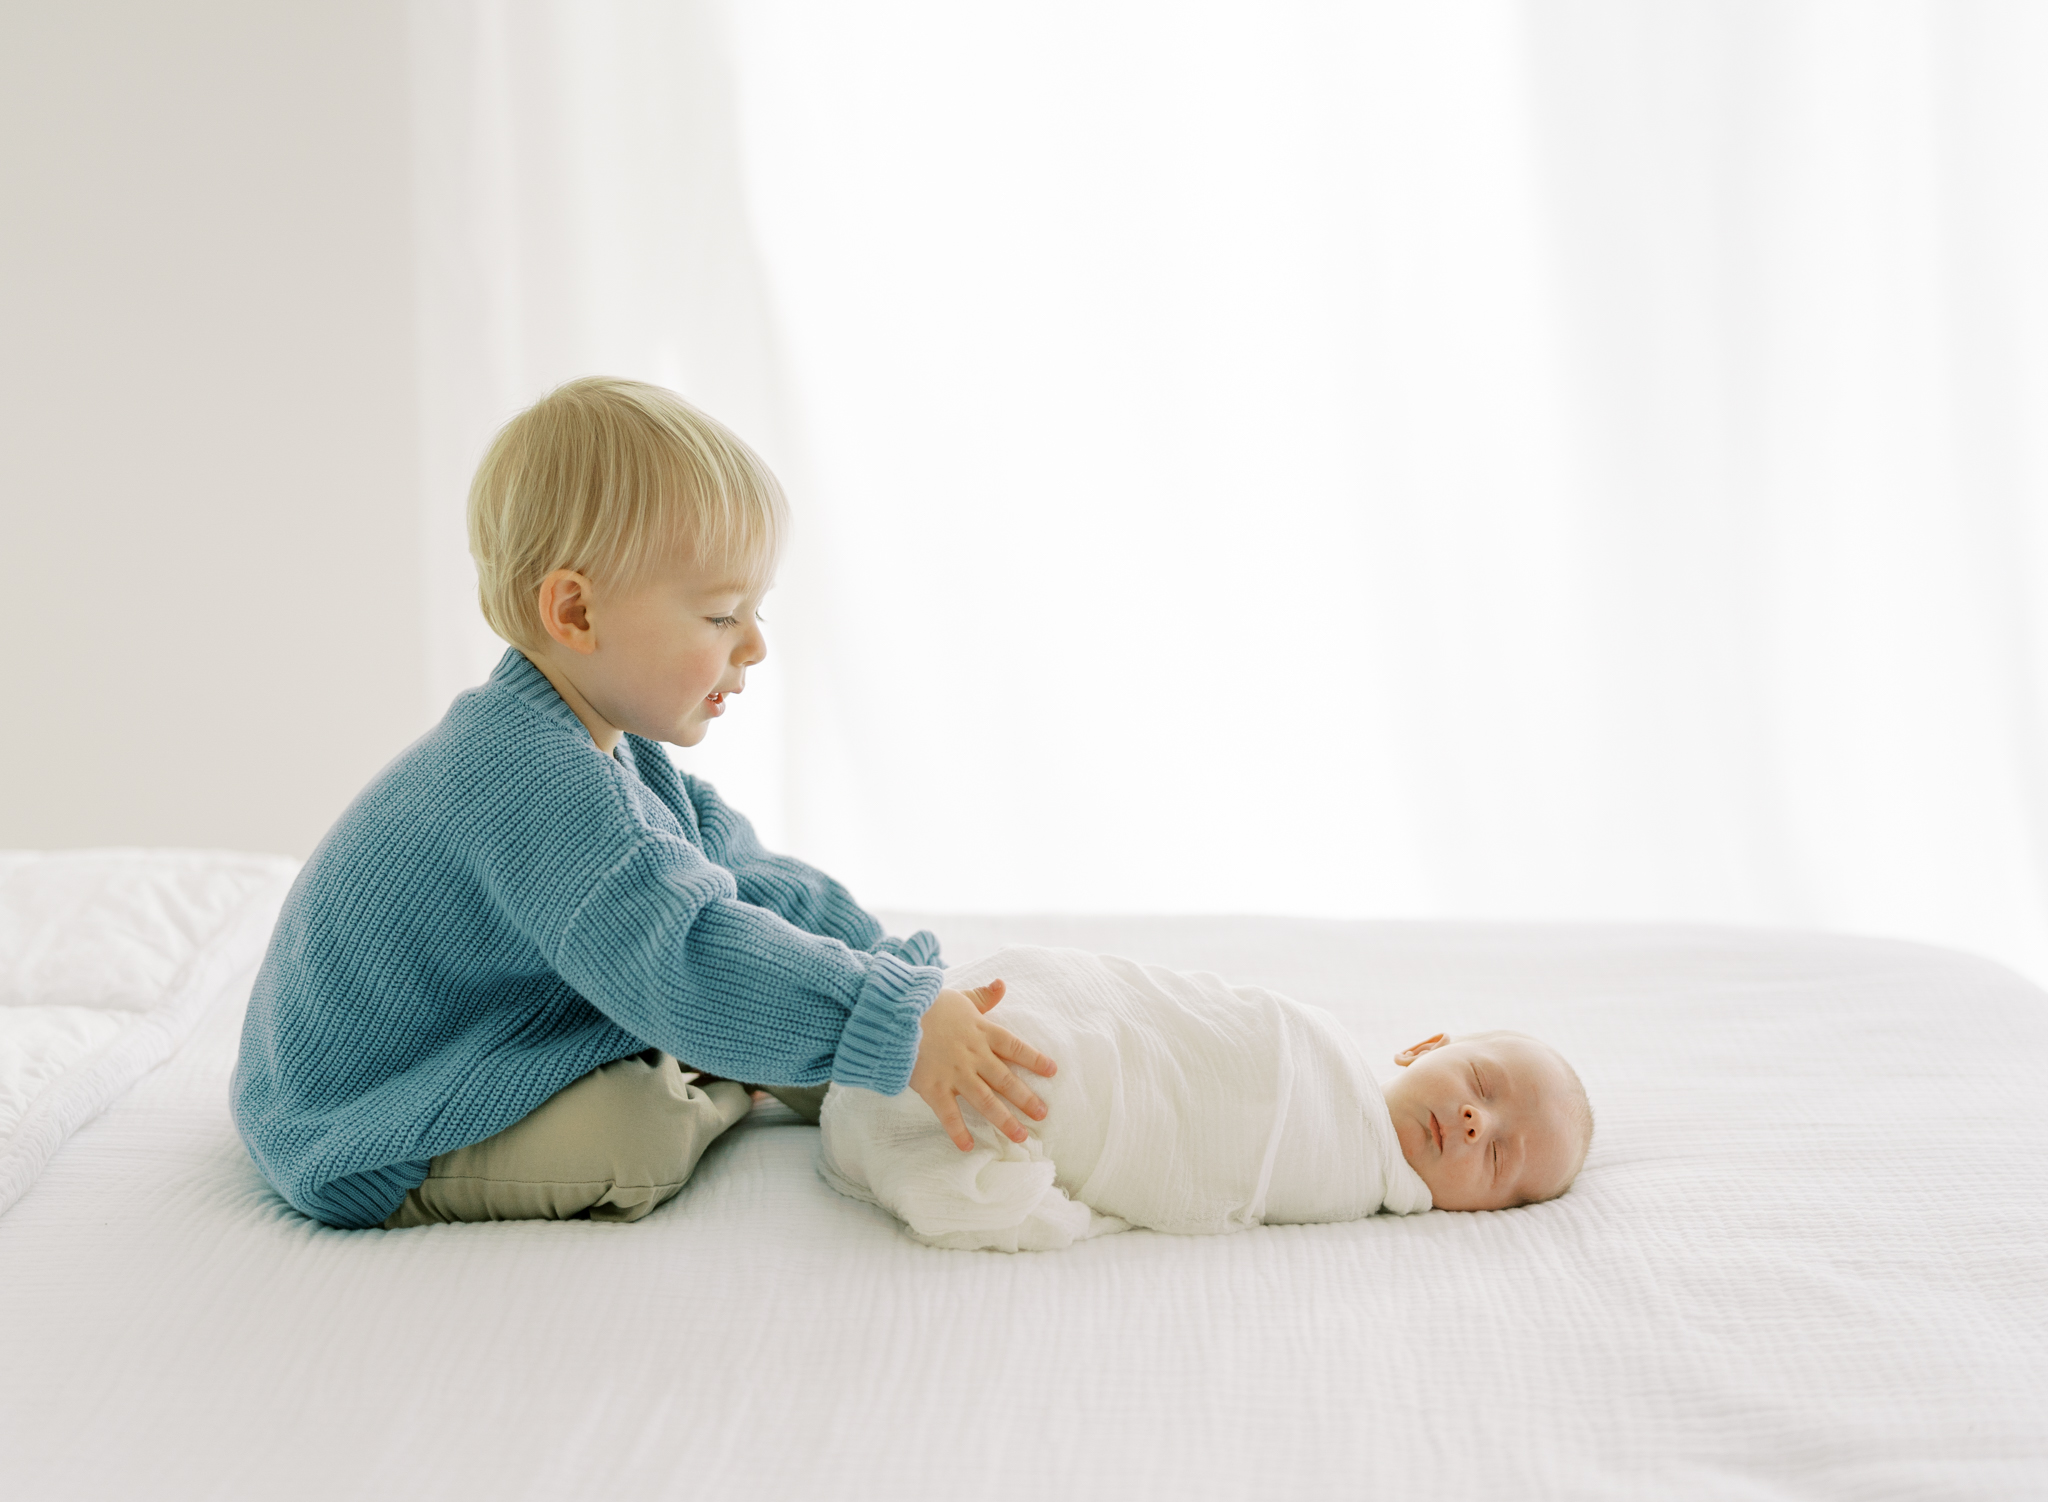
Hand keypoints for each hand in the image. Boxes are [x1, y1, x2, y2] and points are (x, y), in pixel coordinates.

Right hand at [908, 978, 1056, 1150]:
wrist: (896, 1015)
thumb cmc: (928, 1005)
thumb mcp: (960, 998)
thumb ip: (983, 997)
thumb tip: (1002, 984)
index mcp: (982, 1032)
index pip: (1015, 1047)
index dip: (1034, 1059)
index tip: (1052, 1071)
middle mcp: (974, 1056)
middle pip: (1005, 1080)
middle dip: (1026, 1098)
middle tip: (1042, 1114)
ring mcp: (955, 1074)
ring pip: (985, 1100)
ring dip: (1004, 1120)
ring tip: (1020, 1136)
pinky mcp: (934, 1088)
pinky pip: (949, 1114)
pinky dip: (958, 1131)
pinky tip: (968, 1147)